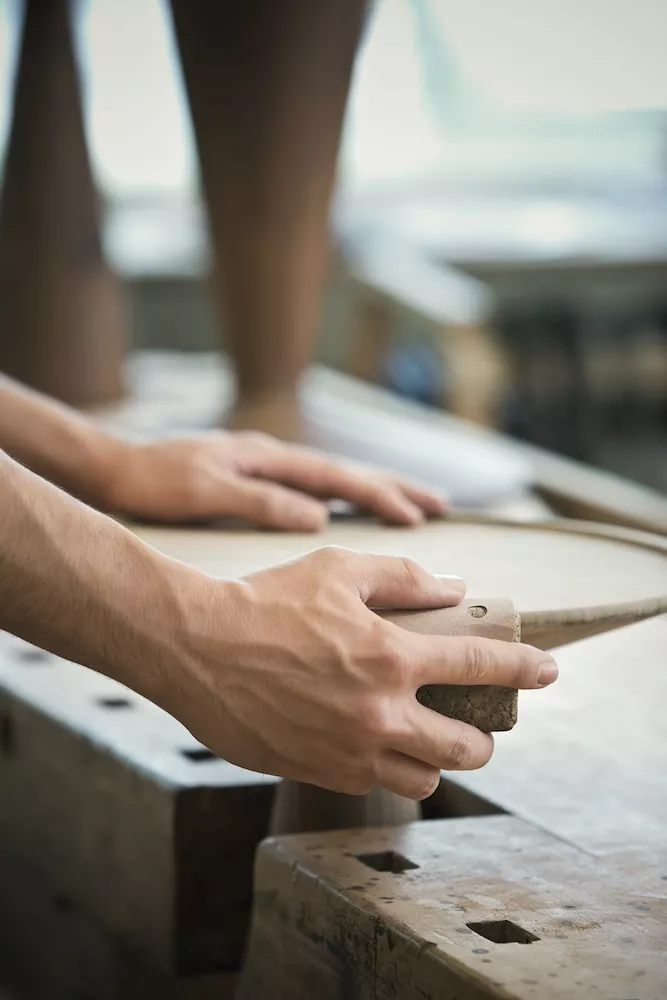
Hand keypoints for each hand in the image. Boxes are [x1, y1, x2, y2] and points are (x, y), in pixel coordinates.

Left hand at [104, 431, 446, 528]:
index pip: (337, 477)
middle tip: (440, 504)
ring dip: (376, 490)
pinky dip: (344, 496)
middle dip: (396, 487)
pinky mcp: (258, 478)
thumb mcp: (207, 492)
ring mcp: (268, 466)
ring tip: (414, 506)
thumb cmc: (155, 481)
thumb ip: (263, 503)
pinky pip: (315, 486)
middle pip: (348, 470)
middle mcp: (275, 457)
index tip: (418, 515)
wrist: (116, 469)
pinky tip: (354, 509)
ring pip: (334, 477)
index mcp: (268, 458)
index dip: (381, 496)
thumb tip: (319, 518)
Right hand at [162, 548, 557, 797]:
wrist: (196, 648)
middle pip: (467, 746)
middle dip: (483, 735)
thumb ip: (402, 578)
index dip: (524, 668)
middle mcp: (379, 714)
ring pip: (425, 778)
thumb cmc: (265, 601)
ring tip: (424, 736)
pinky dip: (387, 768)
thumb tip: (452, 590)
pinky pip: (375, 784)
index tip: (549, 671)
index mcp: (390, 657)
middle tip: (475, 721)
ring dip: (436, 759)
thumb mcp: (336, 569)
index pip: (480, 667)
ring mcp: (350, 751)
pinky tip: (373, 742)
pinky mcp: (319, 773)